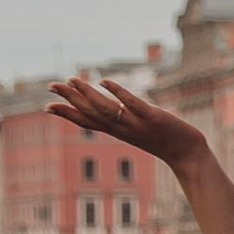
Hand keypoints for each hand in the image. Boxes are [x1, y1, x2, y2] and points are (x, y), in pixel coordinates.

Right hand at [47, 74, 208, 175]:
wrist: (188, 154)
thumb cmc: (166, 141)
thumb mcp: (140, 132)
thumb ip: (126, 122)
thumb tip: (115, 110)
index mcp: (117, 132)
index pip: (86, 123)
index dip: (66, 115)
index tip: (46, 106)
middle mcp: (122, 129)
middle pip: (90, 113)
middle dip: (69, 100)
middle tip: (50, 86)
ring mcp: (136, 124)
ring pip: (106, 109)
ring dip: (87, 94)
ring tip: (71, 80)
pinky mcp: (152, 118)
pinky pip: (132, 104)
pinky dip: (117, 93)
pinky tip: (104, 81)